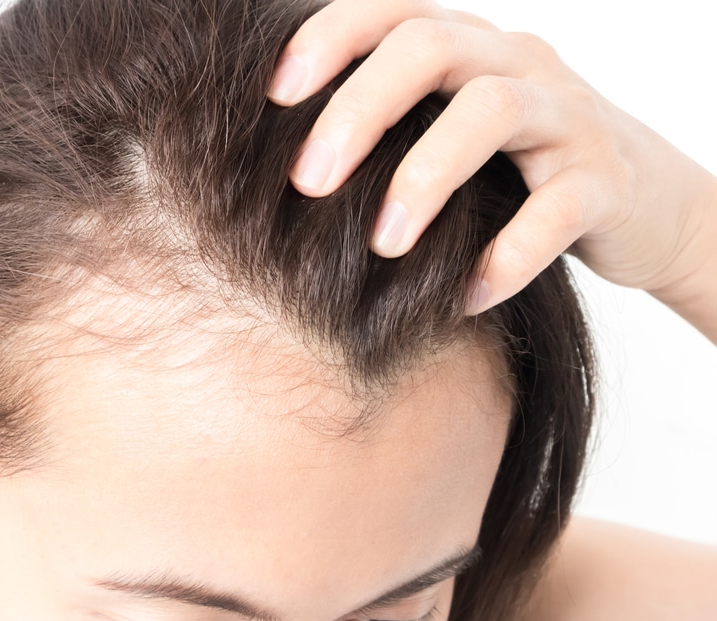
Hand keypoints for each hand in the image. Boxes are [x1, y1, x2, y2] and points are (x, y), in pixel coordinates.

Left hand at [268, 0, 716, 320]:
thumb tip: (282, 174)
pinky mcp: (605, 180)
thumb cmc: (515, 171)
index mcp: (467, 47)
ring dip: (425, 179)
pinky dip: (506, 255)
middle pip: (429, 48)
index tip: (274, 96)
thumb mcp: (449, 135)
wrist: (642, 202)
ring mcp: (566, 115)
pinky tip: (465, 296)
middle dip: (358, 111)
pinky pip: (555, 208)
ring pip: (491, 111)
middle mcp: (515, 63)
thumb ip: (390, 133)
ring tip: (383, 247)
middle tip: (307, 183)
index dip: (328, 40)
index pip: (391, 13)